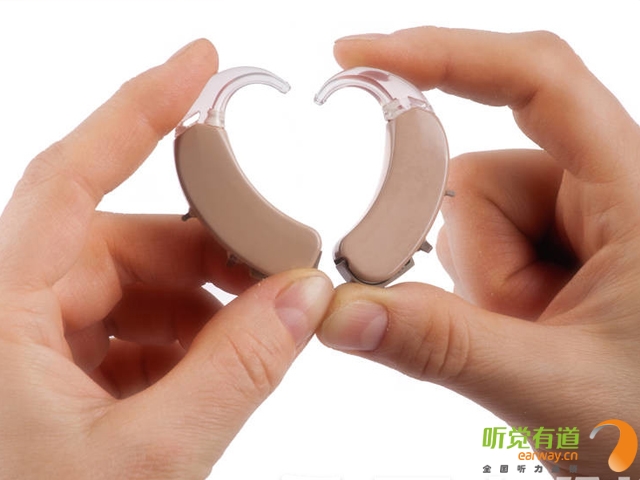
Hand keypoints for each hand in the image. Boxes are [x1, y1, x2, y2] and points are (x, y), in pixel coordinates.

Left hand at [0, 40, 332, 478]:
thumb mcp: (148, 462)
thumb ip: (237, 372)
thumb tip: (306, 300)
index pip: (75, 173)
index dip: (141, 107)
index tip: (201, 63)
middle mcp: (12, 310)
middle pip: (128, 240)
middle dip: (215, 250)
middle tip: (287, 266)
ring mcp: (35, 343)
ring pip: (139, 290)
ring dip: (209, 305)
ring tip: (267, 328)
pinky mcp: (58, 376)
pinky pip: (134, 332)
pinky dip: (188, 342)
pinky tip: (224, 365)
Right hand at [318, 27, 639, 475]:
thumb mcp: (555, 386)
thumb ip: (443, 348)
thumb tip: (338, 313)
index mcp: (634, 191)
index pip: (536, 79)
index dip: (446, 52)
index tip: (360, 58)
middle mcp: (606, 186)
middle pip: (481, 174)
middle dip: (472, 253)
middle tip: (503, 323)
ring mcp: (576, 216)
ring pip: (474, 217)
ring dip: (481, 282)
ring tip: (531, 338)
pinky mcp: (555, 243)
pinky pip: (482, 243)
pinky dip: (484, 287)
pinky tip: (525, 328)